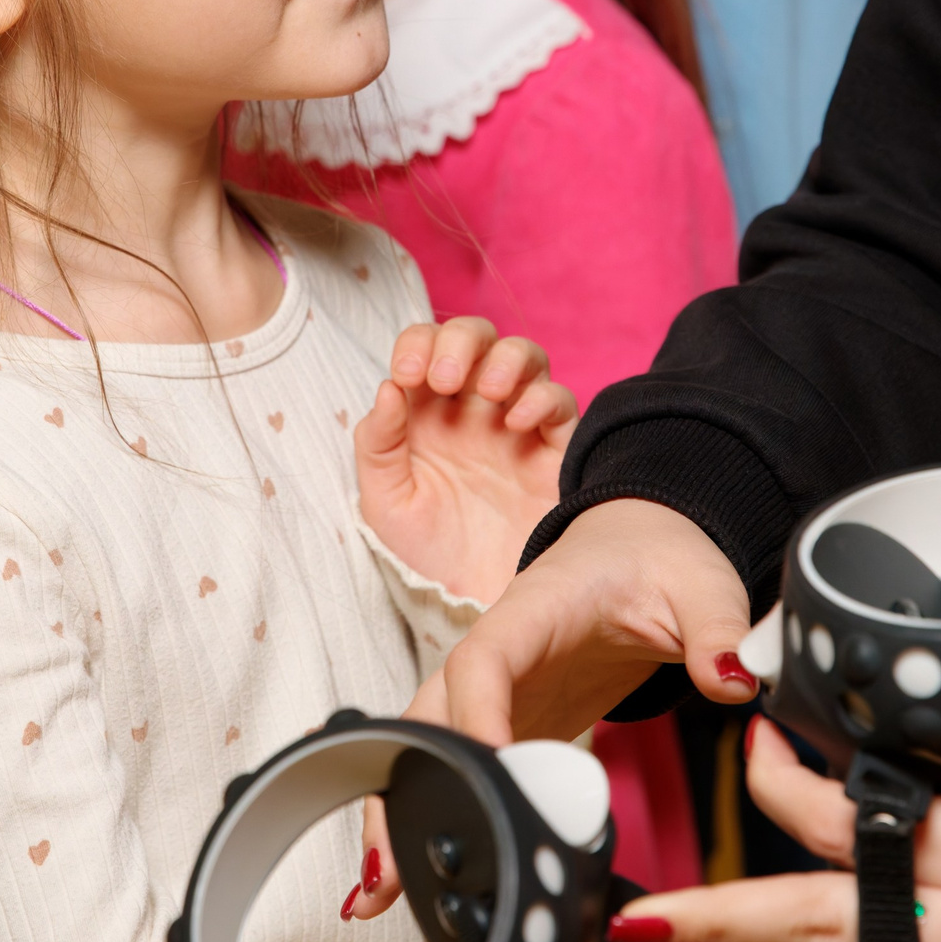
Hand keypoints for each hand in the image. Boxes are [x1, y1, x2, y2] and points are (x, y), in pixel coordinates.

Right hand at [348, 498, 748, 923]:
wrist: (638, 549)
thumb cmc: (659, 559)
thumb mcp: (701, 586)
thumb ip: (718, 631)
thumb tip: (734, 676)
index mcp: (532, 611)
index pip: (483, 661)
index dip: (475, 716)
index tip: (486, 772)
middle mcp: (495, 654)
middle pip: (428, 717)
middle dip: (403, 787)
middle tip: (392, 869)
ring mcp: (494, 693)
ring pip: (426, 749)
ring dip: (398, 812)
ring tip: (378, 892)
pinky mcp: (507, 724)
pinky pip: (457, 768)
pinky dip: (432, 815)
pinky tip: (413, 876)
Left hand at [354, 317, 574, 605]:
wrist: (471, 604)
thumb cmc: (424, 553)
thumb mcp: (384, 502)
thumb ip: (378, 443)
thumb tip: (388, 387)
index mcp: (427, 410)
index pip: (425, 346)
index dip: (418, 345)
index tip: (408, 377)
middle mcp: (473, 407)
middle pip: (477, 337)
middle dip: (460, 342)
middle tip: (445, 380)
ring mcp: (517, 423)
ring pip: (524, 356)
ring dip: (505, 359)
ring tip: (488, 393)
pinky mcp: (556, 450)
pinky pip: (562, 402)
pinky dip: (541, 399)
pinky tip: (517, 424)